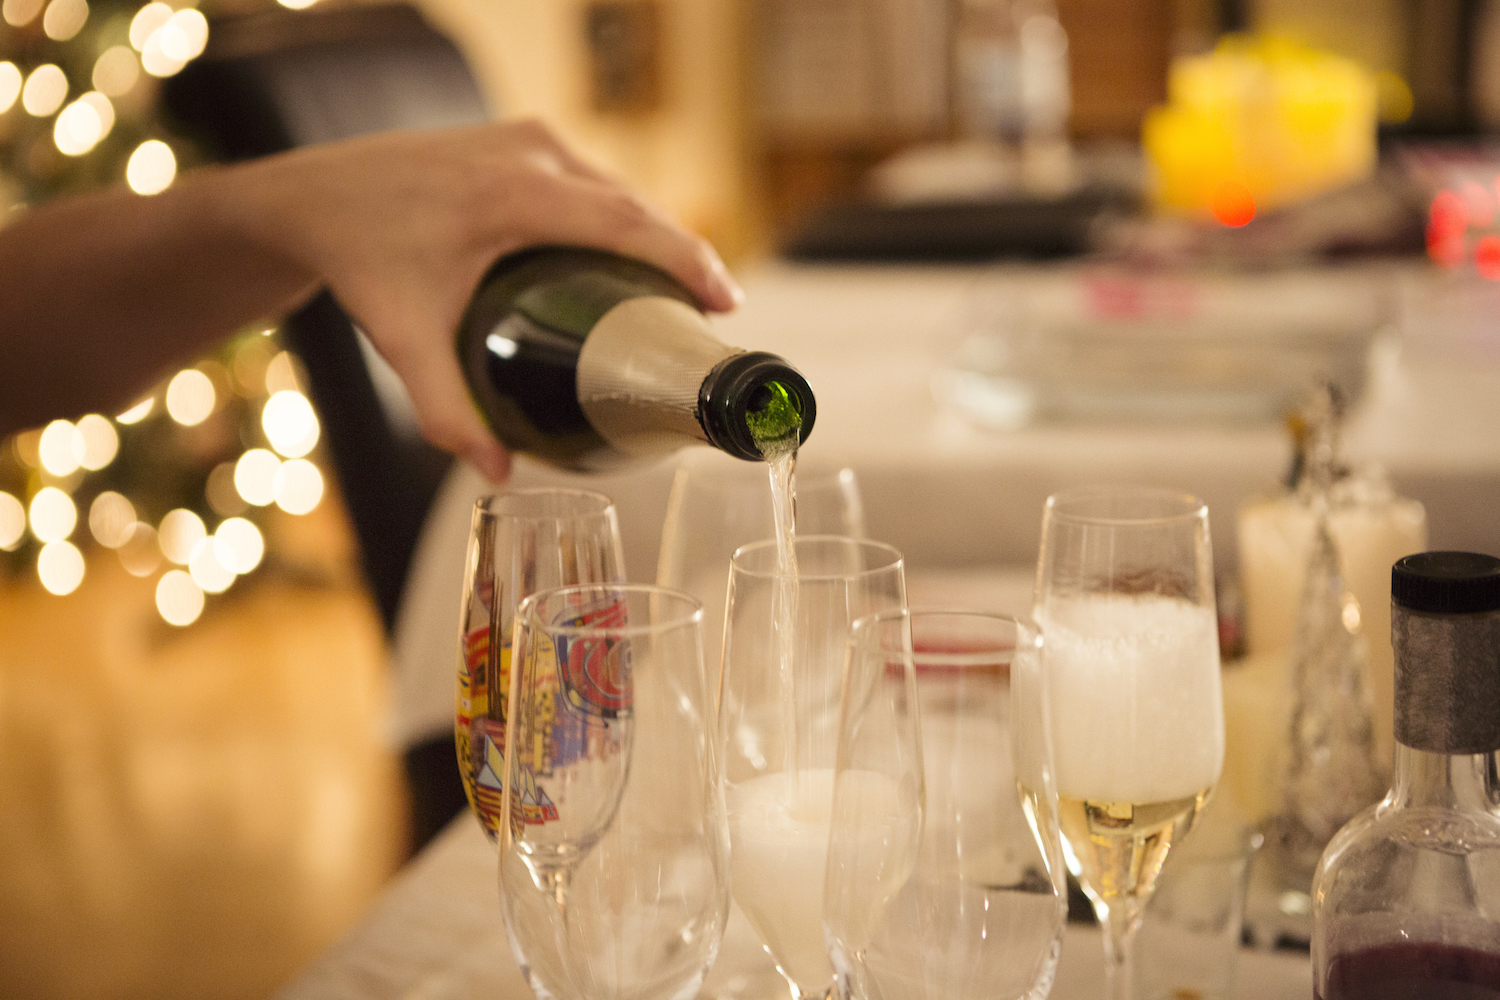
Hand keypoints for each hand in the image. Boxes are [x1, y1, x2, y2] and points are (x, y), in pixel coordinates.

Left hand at [227, 119, 743, 482]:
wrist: (314, 197)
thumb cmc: (361, 260)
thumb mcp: (403, 339)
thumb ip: (446, 410)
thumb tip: (498, 473)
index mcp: (510, 196)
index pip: (624, 224)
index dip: (686, 260)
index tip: (725, 302)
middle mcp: (529, 155)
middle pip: (633, 207)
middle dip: (681, 258)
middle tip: (710, 316)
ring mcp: (528, 139)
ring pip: (616, 190)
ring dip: (652, 238)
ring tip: (680, 295)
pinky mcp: (523, 139)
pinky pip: (592, 180)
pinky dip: (621, 218)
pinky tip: (632, 260)